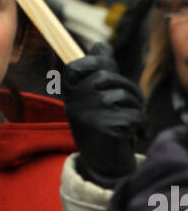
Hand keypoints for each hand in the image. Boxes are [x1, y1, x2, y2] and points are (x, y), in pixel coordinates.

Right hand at [62, 42, 145, 187]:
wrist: (103, 165)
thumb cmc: (102, 125)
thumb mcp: (95, 96)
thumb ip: (98, 70)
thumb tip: (100, 45)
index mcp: (69, 92)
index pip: (78, 65)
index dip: (97, 62)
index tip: (107, 72)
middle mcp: (74, 101)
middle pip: (107, 76)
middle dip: (128, 88)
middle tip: (133, 103)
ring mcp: (89, 114)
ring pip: (124, 95)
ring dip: (137, 107)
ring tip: (133, 121)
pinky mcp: (106, 129)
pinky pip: (134, 115)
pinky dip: (142, 124)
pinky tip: (137, 134)